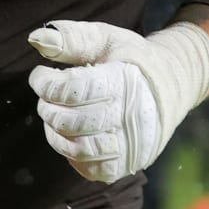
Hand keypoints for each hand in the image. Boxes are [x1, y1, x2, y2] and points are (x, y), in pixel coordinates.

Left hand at [27, 20, 208, 184]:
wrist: (172, 85)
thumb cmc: (132, 60)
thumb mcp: (107, 39)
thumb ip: (73, 38)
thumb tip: (37, 38)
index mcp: (126, 82)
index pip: (73, 91)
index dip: (46, 83)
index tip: (40, 75)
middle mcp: (132, 117)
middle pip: (72, 122)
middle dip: (48, 108)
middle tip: (47, 96)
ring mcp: (132, 145)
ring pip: (78, 150)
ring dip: (55, 133)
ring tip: (55, 115)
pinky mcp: (129, 163)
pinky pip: (91, 170)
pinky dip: (71, 155)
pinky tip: (70, 135)